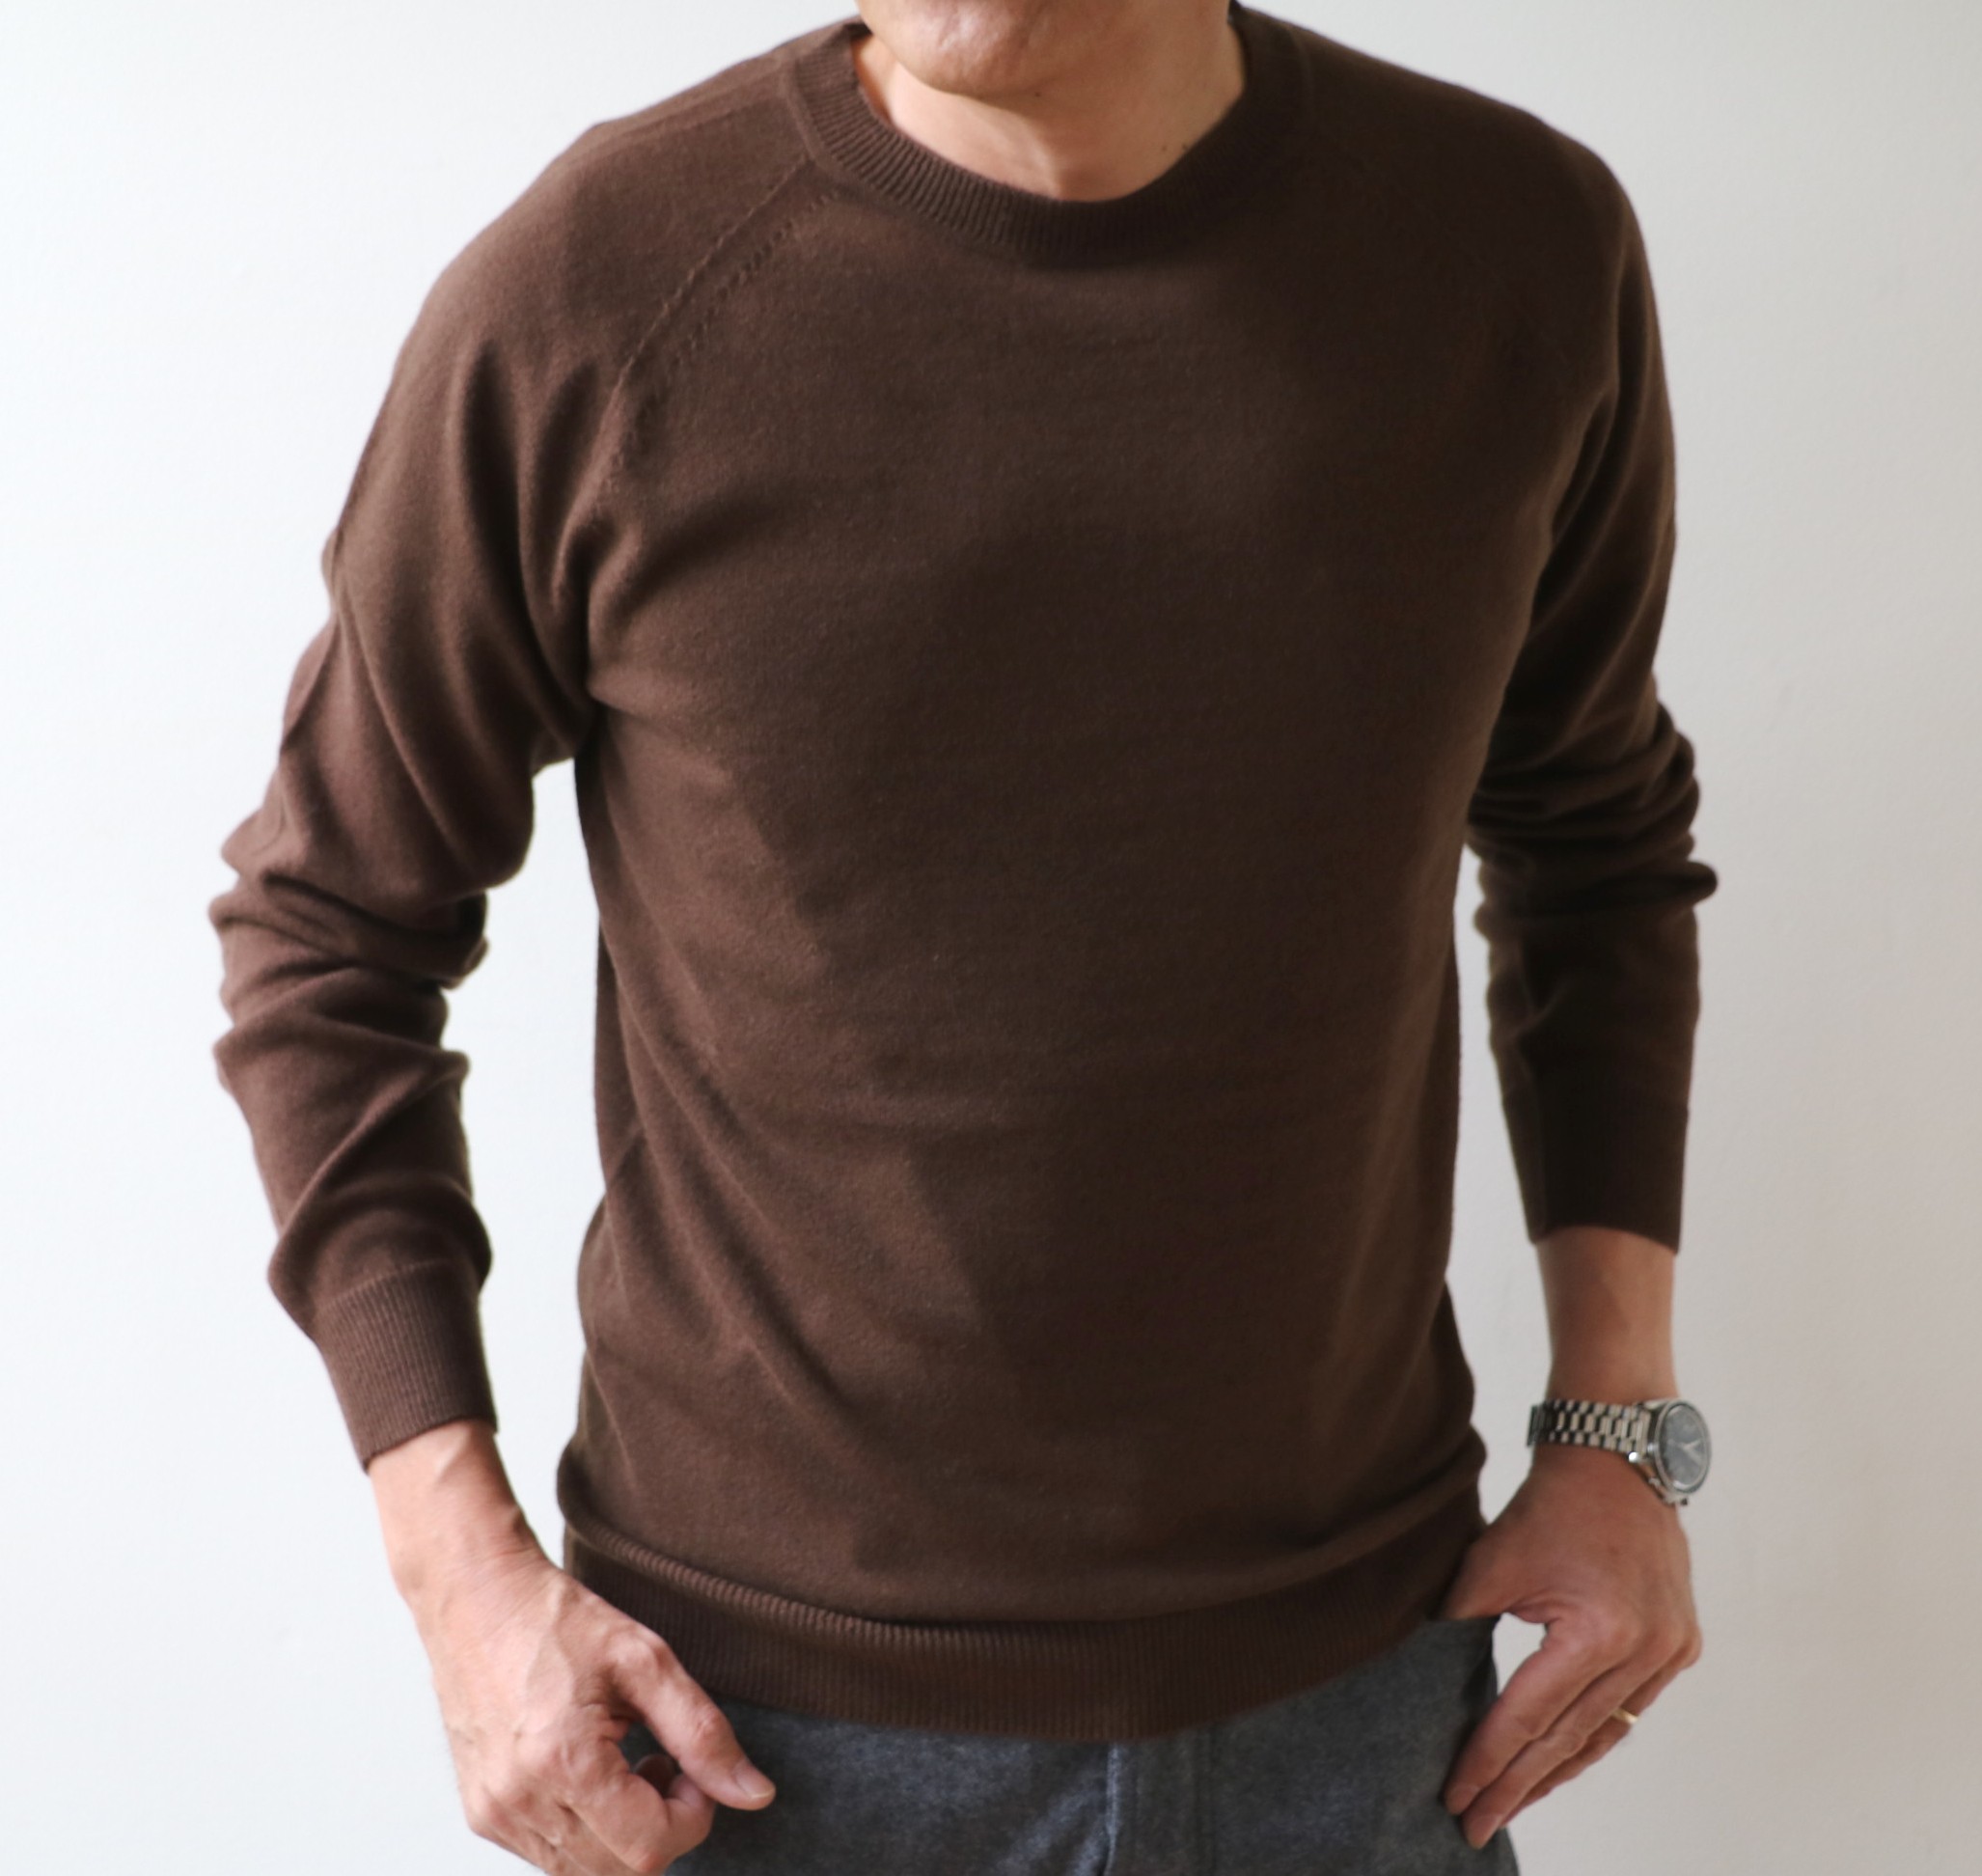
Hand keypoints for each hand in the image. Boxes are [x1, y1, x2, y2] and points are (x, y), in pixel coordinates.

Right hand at [405, 1544, 776, 1873]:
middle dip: (661, 1826)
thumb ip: (704, 1734)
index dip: (692, 1818)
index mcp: (562, 1762)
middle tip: (664, 1761)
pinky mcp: (482, 1815)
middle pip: (621, 1871)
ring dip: (624, 1833)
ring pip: (587, 1873)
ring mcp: (494, 1814)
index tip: (692, 1770)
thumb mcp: (646, 1660)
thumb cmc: (559, 1620)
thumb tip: (755, 1796)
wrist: (476, 1598)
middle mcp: (518, 1801)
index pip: (651, 1848)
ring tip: (627, 1762)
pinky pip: (552, 1857)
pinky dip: (588, 1832)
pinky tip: (593, 1775)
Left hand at [1436, 1441, 1701, 1848]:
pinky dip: (1593, 1736)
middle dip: (1518, 1784)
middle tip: (1477, 1822)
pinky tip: (1562, 1762)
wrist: (1615, 1458)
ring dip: (1557, 1771)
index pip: (1528, 1714)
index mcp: (1597, 1632)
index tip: (1456, 1798)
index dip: (1488, 1760)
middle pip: (1567, 1737)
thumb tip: (1425, 1686)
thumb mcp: (1490, 1563)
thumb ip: (1458, 1626)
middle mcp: (1645, 1650)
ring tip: (1515, 1803)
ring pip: (1605, 1732)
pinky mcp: (1680, 1644)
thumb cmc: (1548, 1505)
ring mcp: (1670, 1651)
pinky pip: (1629, 1709)